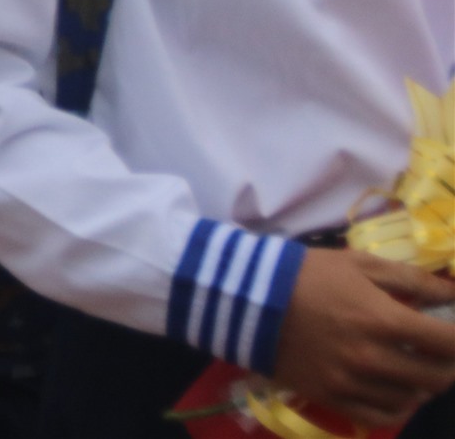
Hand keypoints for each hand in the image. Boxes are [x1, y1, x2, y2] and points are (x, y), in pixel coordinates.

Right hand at [272, 248, 454, 429]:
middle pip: (437, 376)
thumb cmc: (306, 274)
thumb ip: (412, 279)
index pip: (448, 343)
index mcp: (383, 319)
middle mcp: (373, 358)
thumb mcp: (359, 263)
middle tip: (440, 351)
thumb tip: (452, 293)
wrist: (245, 299)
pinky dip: (399, 407)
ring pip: (412, 398)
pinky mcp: (331, 397)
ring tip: (417, 369)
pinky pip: (381, 416)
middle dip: (448, 363)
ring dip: (424, 384)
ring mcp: (352, 382)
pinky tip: (399, 392)